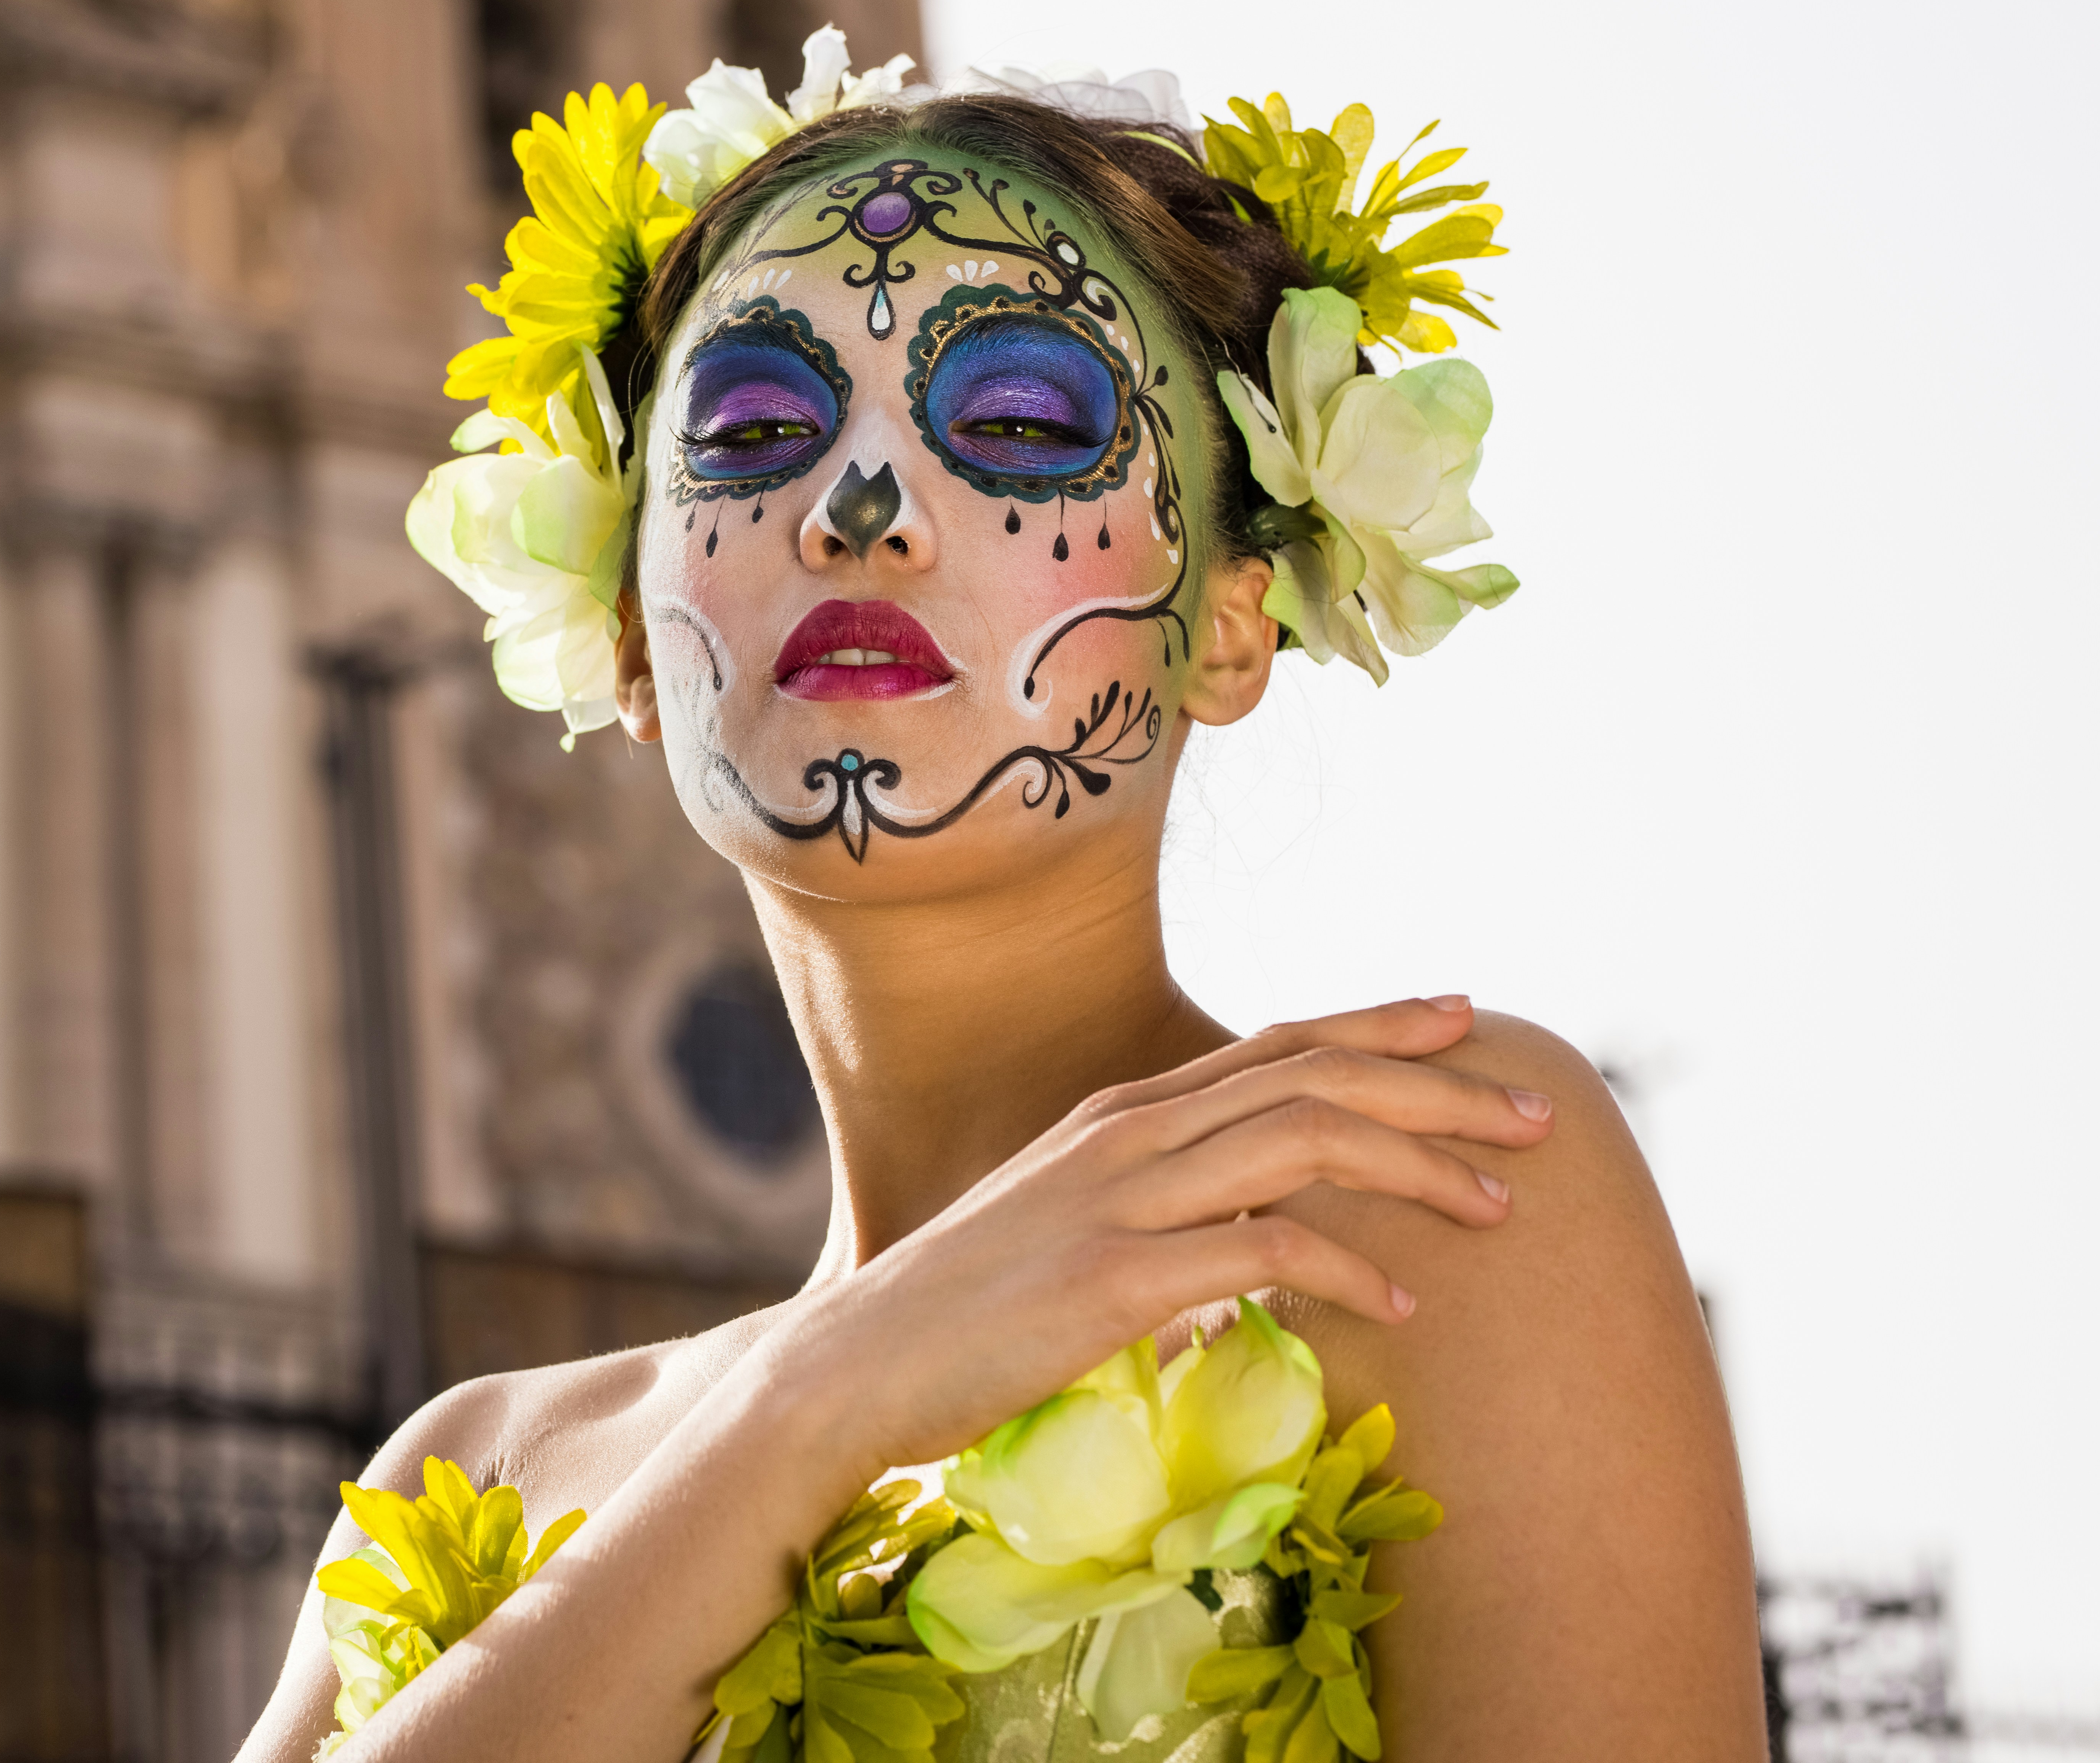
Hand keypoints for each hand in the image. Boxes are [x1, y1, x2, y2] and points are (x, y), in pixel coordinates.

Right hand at [762, 996, 1553, 1485]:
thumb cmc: (964, 1316)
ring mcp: (1116, 1200)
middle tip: (1538, 1115)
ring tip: (1499, 1206)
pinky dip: (1343, 1269)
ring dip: (1416, 1165)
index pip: (1277, 1045)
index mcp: (1119, 1118)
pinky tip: (1398, 1306)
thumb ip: (1156, 1218)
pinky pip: (1260, 1249)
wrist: (854, 1367)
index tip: (1468, 1025)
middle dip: (1439, 1088)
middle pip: (1314, 1078)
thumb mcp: (1069, 1233)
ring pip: (1303, 1141)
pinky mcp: (1111, 1278)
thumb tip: (1243, 1248)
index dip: (1380, 1027)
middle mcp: (1126, 1136)